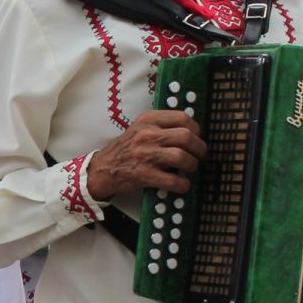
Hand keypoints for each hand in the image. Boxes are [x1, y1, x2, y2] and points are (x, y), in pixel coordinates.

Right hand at [84, 110, 205, 201]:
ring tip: (190, 168)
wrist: (103, 169)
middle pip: (186, 137)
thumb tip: (190, 130)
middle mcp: (147, 135)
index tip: (196, 136)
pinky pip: (173, 180)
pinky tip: (181, 184)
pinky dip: (182, 184)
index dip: (196, 128)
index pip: (182, 117)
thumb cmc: (125, 149)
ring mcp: (145, 155)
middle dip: (199, 148)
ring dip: (192, 165)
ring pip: (182, 157)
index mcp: (148, 120)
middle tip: (199, 155)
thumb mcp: (139, 128)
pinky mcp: (144, 174)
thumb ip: (161, 125)